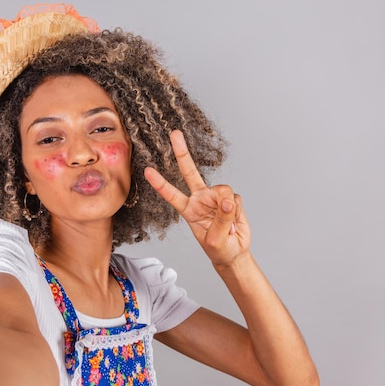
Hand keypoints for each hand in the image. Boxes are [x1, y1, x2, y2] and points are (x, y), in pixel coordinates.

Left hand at [144, 130, 250, 266]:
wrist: (234, 251)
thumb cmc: (218, 248)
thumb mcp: (214, 240)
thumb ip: (221, 220)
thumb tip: (228, 200)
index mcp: (188, 209)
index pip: (171, 194)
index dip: (160, 183)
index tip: (147, 171)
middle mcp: (200, 198)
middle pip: (189, 171)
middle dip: (182, 152)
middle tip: (174, 133)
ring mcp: (215, 197)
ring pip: (222, 190)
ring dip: (228, 208)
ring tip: (227, 225)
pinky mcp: (231, 198)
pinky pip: (235, 199)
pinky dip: (237, 212)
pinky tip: (234, 222)